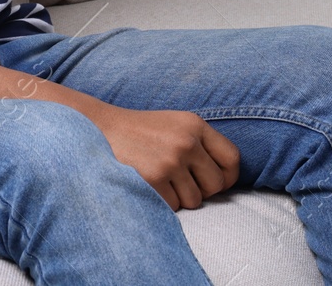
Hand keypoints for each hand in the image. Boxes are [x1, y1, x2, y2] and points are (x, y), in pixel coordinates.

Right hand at [86, 103, 239, 210]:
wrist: (99, 128)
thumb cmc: (140, 132)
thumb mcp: (174, 125)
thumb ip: (201, 143)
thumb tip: (226, 180)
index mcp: (194, 124)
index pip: (232, 158)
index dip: (228, 176)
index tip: (217, 183)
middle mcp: (186, 141)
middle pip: (216, 184)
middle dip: (202, 191)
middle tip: (182, 183)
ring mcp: (170, 160)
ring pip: (195, 200)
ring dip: (180, 198)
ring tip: (161, 180)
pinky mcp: (154, 178)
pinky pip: (173, 206)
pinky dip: (162, 202)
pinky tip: (148, 185)